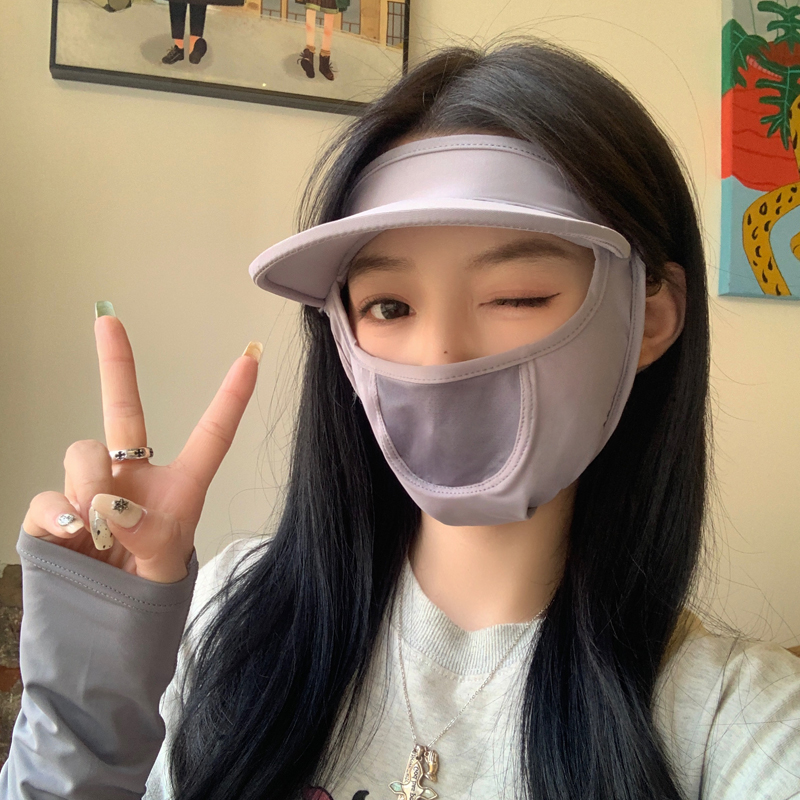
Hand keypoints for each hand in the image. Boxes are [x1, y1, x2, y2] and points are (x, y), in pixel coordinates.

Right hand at [21, 308, 261, 582]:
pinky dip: (56, 512)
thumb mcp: (165, 562)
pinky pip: (47, 496)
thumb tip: (111, 504)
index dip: (231, 398)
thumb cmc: (151, 584)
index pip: (211, 435)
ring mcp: (91, 489)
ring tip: (98, 530)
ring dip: (89, 485)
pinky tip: (69, 534)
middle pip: (123, 410)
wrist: (108, 622)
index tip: (251, 357)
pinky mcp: (54, 511)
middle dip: (116, 362)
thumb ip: (145, 532)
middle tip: (108, 319)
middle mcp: (134, 476)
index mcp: (180, 484)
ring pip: (83, 453)